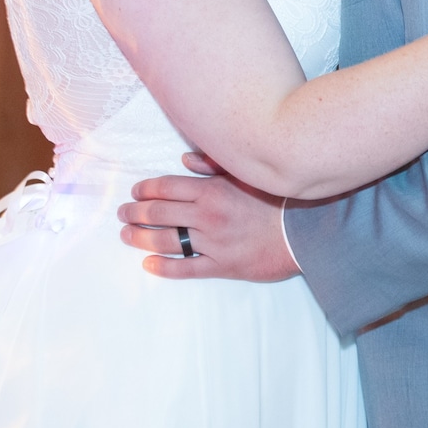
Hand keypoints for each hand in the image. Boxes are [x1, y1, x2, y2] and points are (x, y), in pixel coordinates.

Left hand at [116, 153, 300, 281]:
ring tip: (127, 235)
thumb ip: (213, 164)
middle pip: (159, 212)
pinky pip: (185, 268)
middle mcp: (207, 216)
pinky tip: (148, 264)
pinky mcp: (222, 266)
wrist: (305, 231)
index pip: (166, 187)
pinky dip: (164, 267)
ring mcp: (213, 243)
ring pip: (166, 240)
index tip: (134, 192)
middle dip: (135, 212)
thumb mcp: (246, 173)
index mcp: (212, 190)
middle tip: (122, 213)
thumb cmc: (277, 199)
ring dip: (141, 237)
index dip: (145, 189)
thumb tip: (183, 159)